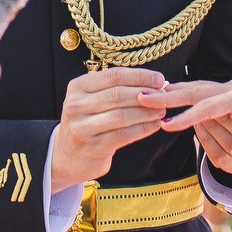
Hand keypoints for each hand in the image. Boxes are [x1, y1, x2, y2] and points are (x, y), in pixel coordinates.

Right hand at [51, 68, 169, 190]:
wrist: (68, 155)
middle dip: (145, 94)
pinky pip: (124, 135)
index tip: (159, 79)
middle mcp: (76, 105)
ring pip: (121, 115)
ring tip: (161, 111)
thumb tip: (154, 82)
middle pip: (118, 94)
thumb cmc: (88, 121)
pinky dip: (143, 129)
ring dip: (146, 112)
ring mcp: (82, 128)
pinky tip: (154, 125)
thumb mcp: (92, 99)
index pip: (113, 76)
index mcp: (78, 87)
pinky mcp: (93, 147)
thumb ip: (116, 89)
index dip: (139, 76)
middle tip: (163, 96)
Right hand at [142, 71, 231, 173]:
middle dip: (168, 96)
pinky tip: (177, 95)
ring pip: (199, 89)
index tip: (163, 124)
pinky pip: (206, 92)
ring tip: (150, 96)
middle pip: (196, 91)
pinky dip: (188, 93)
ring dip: (175, 92)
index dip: (186, 116)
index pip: (208, 106)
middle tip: (139, 98)